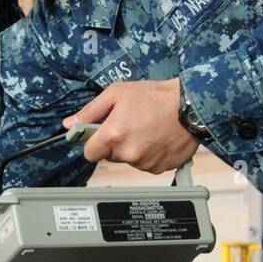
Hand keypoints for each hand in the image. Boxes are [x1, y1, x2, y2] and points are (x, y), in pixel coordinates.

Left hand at [63, 79, 197, 174]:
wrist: (191, 105)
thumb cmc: (155, 96)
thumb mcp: (117, 93)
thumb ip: (90, 111)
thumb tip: (70, 124)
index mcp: (114, 135)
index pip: (89, 153)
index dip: (94, 143)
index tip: (101, 134)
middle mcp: (128, 153)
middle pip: (110, 156)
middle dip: (116, 143)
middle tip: (130, 124)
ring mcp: (145, 163)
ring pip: (129, 160)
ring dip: (134, 148)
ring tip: (147, 129)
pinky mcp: (160, 168)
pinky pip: (147, 164)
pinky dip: (150, 154)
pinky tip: (157, 137)